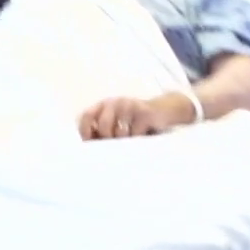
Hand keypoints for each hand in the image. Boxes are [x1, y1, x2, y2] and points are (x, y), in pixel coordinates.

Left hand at [79, 93, 194, 139]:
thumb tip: (89, 146)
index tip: (90, 144)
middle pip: (103, 125)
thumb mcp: (116, 122)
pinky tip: (142, 137)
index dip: (85, 131)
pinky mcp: (145, 113)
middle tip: (114, 147)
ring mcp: (131, 105)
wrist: (164, 109)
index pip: (86, 116)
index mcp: (104, 104)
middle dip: (108, 140)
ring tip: (130, 141)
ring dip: (125, 142)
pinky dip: (138, 140)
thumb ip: (102, 131)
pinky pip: (136, 133)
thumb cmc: (135, 121)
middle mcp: (116, 102)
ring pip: (120, 132)